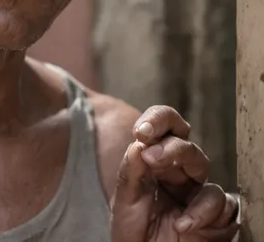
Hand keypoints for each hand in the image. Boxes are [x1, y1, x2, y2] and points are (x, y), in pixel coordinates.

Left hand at [111, 106, 238, 240]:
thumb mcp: (125, 199)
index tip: (141, 131)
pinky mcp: (214, 216)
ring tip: (165, 195)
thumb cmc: (134, 229)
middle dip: (170, 147)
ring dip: (187, 178)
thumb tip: (138, 143)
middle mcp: (180, 171)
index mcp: (158, 159)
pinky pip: (222, 202)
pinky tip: (184, 224)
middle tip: (150, 157)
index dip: (158, 120)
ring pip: (204, 166)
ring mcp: (197, 192)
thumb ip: (130, 171)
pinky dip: (205, 212)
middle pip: (186, 144)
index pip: (166, 126)